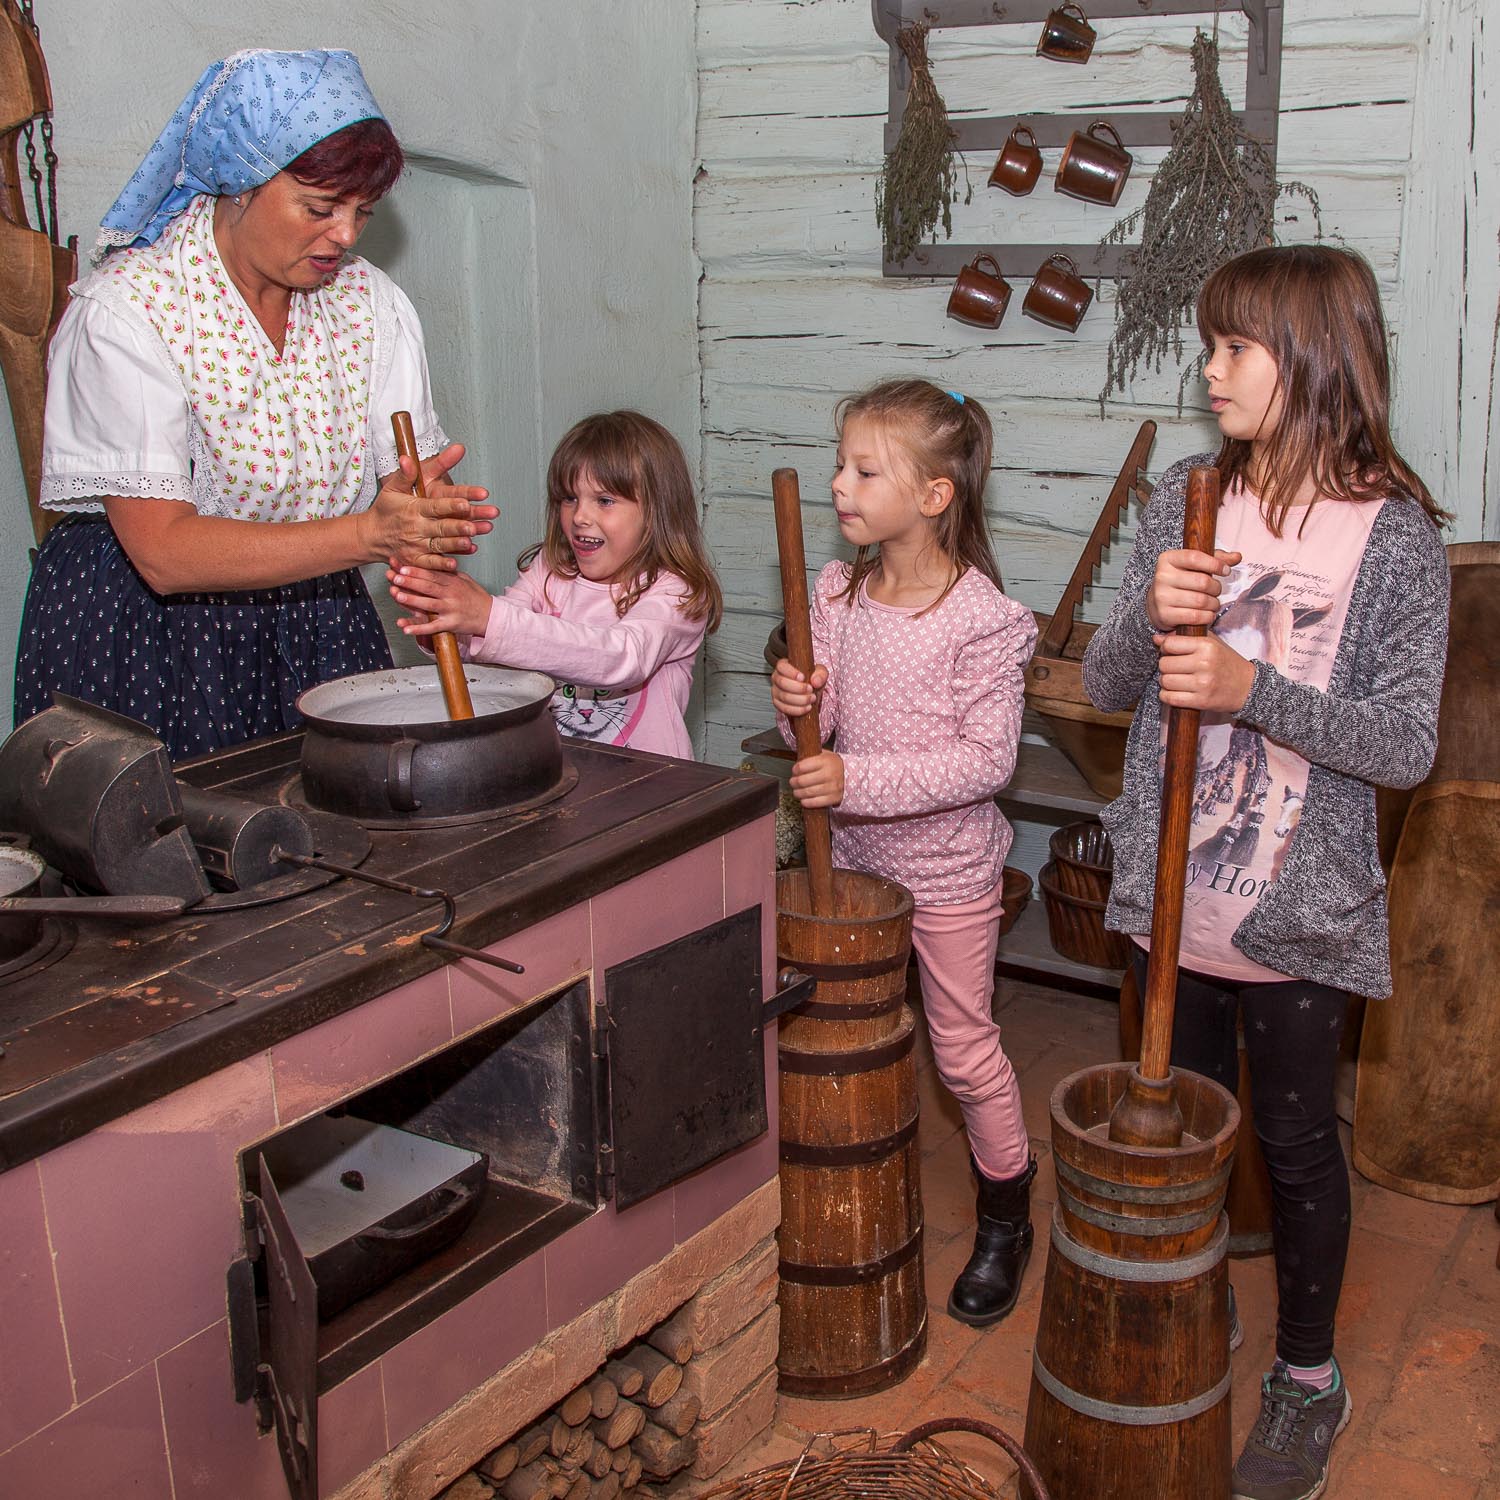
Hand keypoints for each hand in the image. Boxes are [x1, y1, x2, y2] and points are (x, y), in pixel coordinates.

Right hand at [363, 443, 498, 569]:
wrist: (371, 536)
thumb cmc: (385, 510)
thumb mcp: (393, 488)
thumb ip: (406, 474)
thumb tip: (407, 458)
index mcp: (414, 509)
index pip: (435, 506)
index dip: (451, 505)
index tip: (466, 502)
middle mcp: (416, 528)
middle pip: (441, 527)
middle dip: (458, 526)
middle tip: (474, 525)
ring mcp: (416, 545)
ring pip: (439, 545)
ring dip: (455, 544)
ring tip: (470, 541)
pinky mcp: (415, 560)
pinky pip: (430, 563)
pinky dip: (442, 564)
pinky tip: (455, 563)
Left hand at [388, 564, 492, 638]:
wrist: (491, 616)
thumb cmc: (476, 598)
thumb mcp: (465, 580)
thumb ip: (449, 572)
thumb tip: (435, 562)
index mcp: (453, 583)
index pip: (432, 575)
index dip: (417, 571)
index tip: (402, 567)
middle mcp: (451, 595)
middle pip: (428, 587)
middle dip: (410, 582)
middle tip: (395, 577)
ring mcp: (450, 610)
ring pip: (428, 604)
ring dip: (412, 600)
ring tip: (397, 596)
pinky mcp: (450, 625)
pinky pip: (432, 627)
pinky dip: (418, 629)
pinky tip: (405, 629)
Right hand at [771, 658, 827, 718]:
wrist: (810, 692)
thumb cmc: (811, 679)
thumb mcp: (820, 673)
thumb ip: (820, 674)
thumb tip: (815, 681)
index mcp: (784, 667)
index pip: (781, 666)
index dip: (791, 672)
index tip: (803, 677)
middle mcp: (777, 678)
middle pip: (782, 682)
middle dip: (798, 688)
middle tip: (810, 689)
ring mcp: (776, 692)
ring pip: (784, 697)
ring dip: (800, 700)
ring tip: (811, 698)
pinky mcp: (778, 704)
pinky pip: (784, 708)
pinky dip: (797, 710)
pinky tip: (806, 707)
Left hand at [789, 749, 843, 808]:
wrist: (849, 775)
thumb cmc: (832, 765)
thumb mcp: (823, 755)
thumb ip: (810, 757)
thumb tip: (795, 764)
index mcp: (825, 761)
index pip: (801, 767)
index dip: (795, 770)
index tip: (795, 771)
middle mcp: (829, 774)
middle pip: (802, 781)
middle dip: (794, 782)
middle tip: (793, 782)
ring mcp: (832, 787)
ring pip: (807, 793)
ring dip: (798, 793)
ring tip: (797, 791)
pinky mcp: (834, 798)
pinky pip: (815, 803)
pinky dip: (806, 802)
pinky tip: (804, 799)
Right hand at [1146, 548, 1241, 630]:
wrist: (1156, 603)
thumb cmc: (1181, 581)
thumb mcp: (1195, 565)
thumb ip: (1216, 558)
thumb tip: (1237, 556)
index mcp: (1168, 559)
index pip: (1195, 557)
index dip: (1215, 564)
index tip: (1226, 571)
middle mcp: (1162, 576)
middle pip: (1202, 581)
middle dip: (1216, 588)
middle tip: (1216, 591)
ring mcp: (1161, 596)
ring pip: (1200, 601)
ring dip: (1213, 604)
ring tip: (1213, 603)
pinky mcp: (1164, 614)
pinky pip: (1194, 616)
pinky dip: (1206, 617)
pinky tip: (1207, 614)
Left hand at [1154, 631, 1255, 712]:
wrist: (1247, 687)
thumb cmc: (1226, 663)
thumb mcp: (1212, 643)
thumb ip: (1185, 638)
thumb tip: (1156, 638)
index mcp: (1207, 646)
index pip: (1170, 644)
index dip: (1165, 649)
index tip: (1170, 652)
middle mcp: (1204, 663)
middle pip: (1164, 664)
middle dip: (1165, 666)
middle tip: (1173, 668)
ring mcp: (1203, 683)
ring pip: (1165, 681)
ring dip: (1165, 682)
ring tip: (1175, 680)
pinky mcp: (1201, 701)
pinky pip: (1170, 698)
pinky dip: (1167, 696)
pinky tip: (1174, 692)